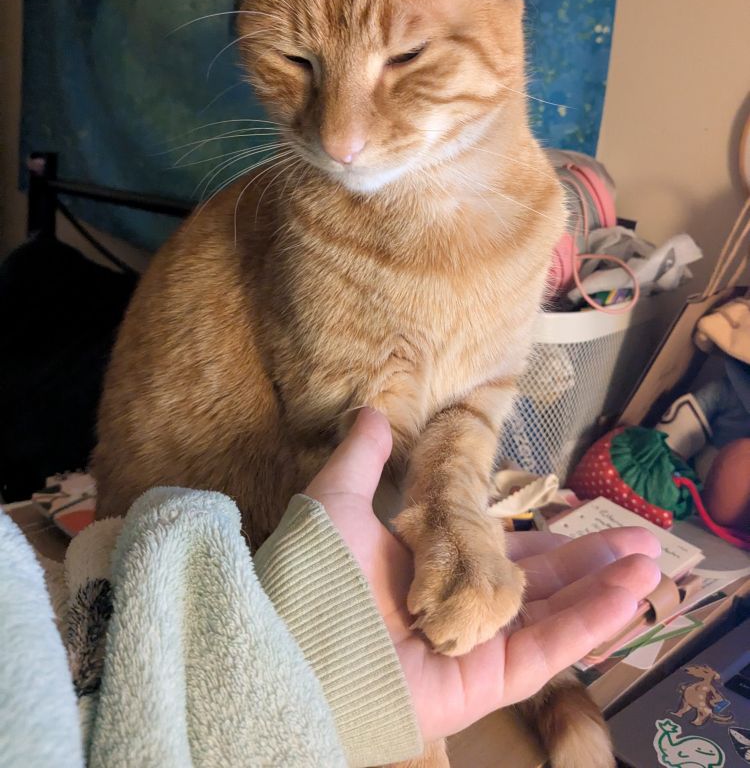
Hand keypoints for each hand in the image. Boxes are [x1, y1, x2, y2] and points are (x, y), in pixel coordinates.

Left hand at [306, 407, 660, 741]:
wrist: (299, 647)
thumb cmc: (316, 570)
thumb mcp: (338, 499)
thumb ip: (361, 457)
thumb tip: (369, 409)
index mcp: (436, 566)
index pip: (505, 550)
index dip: (548, 534)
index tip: (584, 514)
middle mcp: (464, 606)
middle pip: (543, 581)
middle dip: (593, 559)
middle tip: (644, 539)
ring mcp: (480, 643)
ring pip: (556, 612)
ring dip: (606, 586)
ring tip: (652, 562)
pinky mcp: (490, 678)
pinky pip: (550, 649)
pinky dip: (593, 621)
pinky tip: (632, 593)